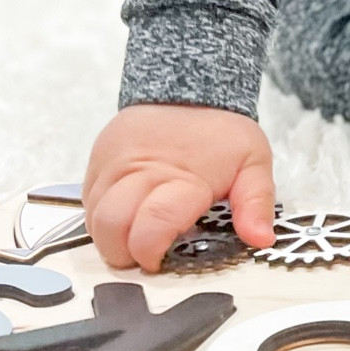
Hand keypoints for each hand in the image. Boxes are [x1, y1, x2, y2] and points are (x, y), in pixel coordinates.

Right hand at [83, 104, 274, 273]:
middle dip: (124, 253)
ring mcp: (112, 165)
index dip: (151, 253)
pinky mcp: (97, 161)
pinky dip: (102, 220)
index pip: (152, 226)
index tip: (161, 261)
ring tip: (135, 239)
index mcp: (180, 176)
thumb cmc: (221, 131)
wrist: (188, 88)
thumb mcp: (253, 162)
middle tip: (145, 255)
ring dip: (110, 239)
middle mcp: (138, 170)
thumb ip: (256, 204)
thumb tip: (262, 239)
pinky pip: (88, 202)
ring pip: (93, 219)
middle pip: (111, 228)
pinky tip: (125, 220)